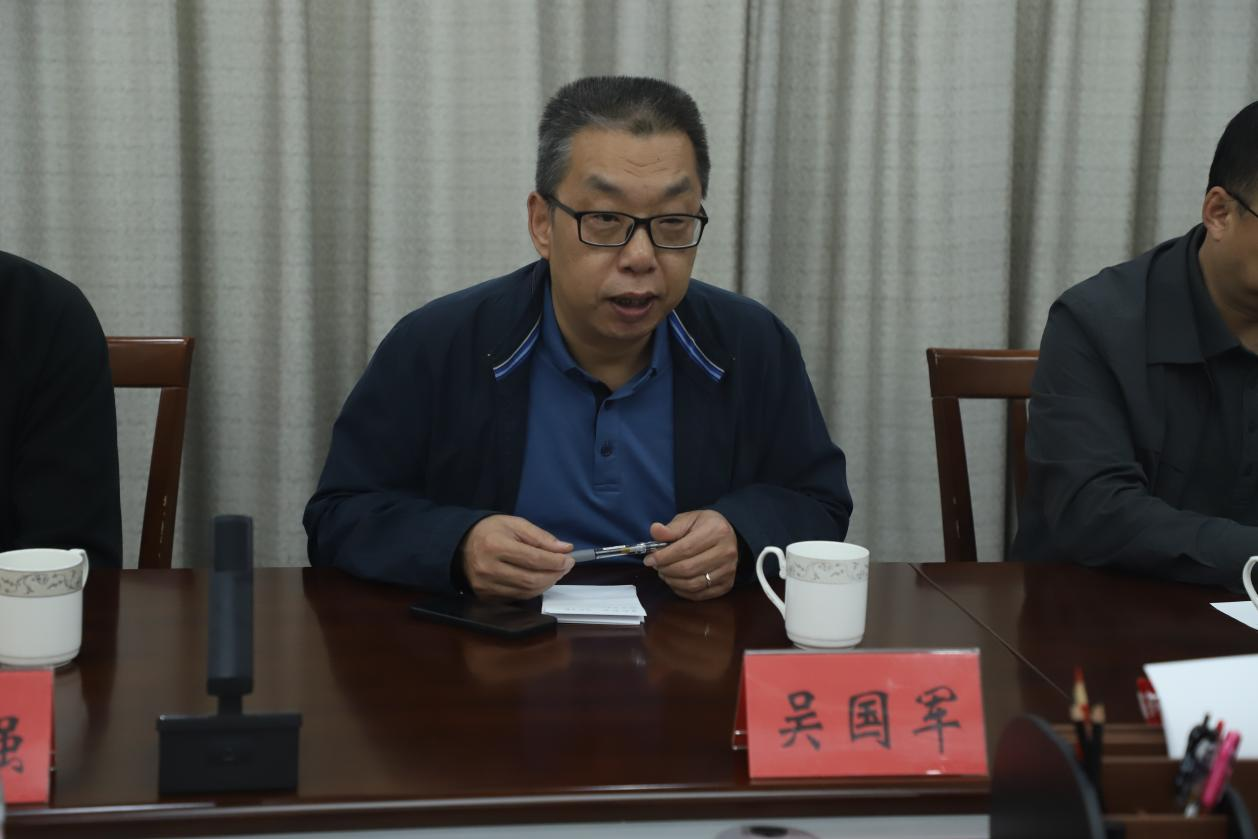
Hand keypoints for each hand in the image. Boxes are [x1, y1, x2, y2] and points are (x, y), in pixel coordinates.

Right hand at [459, 515, 573, 599]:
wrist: (460, 545)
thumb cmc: (490, 531)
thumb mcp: (515, 524)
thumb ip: (541, 537)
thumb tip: (564, 549)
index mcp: (495, 546)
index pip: (533, 559)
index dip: (556, 561)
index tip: (569, 559)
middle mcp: (489, 569)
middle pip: (531, 579)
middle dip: (554, 574)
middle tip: (565, 566)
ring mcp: (486, 586)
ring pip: (527, 592)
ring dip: (546, 583)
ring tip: (554, 572)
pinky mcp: (486, 597)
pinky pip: (518, 598)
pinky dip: (533, 590)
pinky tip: (539, 579)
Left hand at [645, 510, 737, 600]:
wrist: (730, 535)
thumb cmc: (705, 526)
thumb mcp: (689, 519)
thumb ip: (671, 528)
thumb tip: (655, 530)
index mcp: (716, 531)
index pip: (685, 549)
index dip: (663, 556)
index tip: (649, 560)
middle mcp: (726, 552)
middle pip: (688, 569)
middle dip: (666, 570)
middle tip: (657, 567)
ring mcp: (728, 571)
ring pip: (693, 584)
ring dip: (672, 581)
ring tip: (665, 573)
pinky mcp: (727, 585)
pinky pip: (700, 595)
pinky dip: (683, 591)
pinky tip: (675, 582)